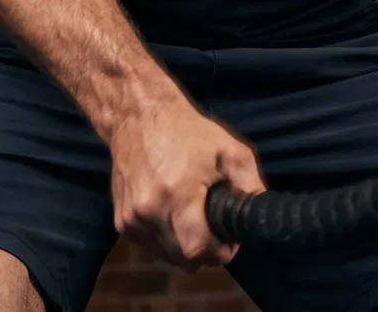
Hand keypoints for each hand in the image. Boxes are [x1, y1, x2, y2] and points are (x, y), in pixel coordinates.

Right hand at [107, 94, 265, 267]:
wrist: (140, 118)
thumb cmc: (189, 132)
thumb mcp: (231, 151)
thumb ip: (251, 187)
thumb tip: (257, 219)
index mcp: (177, 193)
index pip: (198, 249)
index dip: (221, 251)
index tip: (231, 239)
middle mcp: (149, 211)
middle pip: (184, 259)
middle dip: (206, 250)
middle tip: (216, 228)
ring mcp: (131, 219)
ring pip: (167, 256)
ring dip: (185, 246)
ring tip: (195, 218)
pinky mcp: (121, 223)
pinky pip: (152, 246)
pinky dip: (167, 239)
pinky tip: (174, 214)